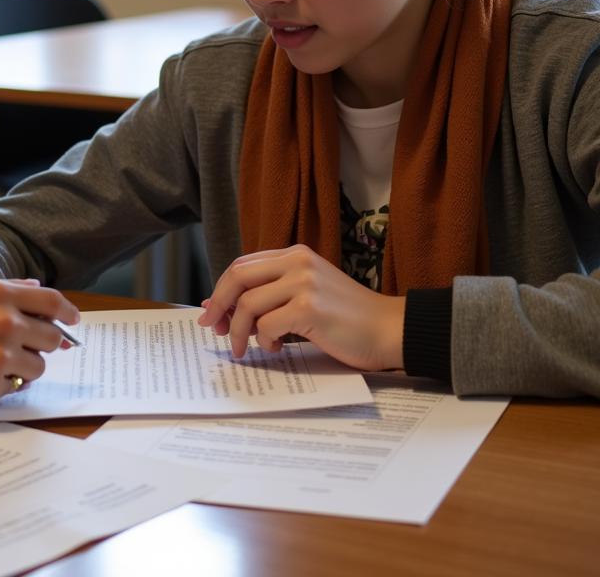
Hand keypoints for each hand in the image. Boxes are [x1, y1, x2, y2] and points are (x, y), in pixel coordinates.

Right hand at [0, 280, 79, 411]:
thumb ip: (9, 291)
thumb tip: (39, 289)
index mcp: (0, 295)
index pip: (52, 302)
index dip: (68, 312)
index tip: (74, 321)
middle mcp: (5, 323)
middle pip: (51, 337)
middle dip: (42, 344)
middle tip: (21, 347)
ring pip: (38, 366)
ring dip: (24, 367)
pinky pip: (15, 388)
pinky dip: (2, 385)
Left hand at [198, 245, 404, 371]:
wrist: (389, 329)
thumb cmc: (347, 318)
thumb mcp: (306, 293)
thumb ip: (269, 294)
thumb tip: (217, 306)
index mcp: (294, 254)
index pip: (242, 265)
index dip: (221, 289)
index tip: (213, 312)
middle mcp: (297, 261)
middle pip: (237, 277)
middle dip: (219, 305)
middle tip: (214, 329)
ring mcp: (303, 282)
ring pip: (248, 304)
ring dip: (239, 331)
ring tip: (244, 348)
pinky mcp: (309, 307)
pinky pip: (267, 324)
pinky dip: (264, 340)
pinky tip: (276, 348)